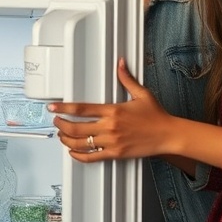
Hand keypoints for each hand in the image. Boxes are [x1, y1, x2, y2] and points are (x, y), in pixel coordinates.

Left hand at [47, 58, 173, 162]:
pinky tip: (73, 152)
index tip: (53, 107)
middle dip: (61, 125)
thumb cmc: (157, 116)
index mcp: (113, 110)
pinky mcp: (116, 154)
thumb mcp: (141, 94)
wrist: (168, 135)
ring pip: (81, 143)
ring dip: (67, 140)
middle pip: (76, 127)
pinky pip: (92, 157)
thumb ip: (127, 79)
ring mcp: (112, 141)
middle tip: (56, 122)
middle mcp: (110, 126)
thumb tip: (121, 64)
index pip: (81, 108)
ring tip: (62, 135)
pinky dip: (79, 156)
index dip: (64, 108)